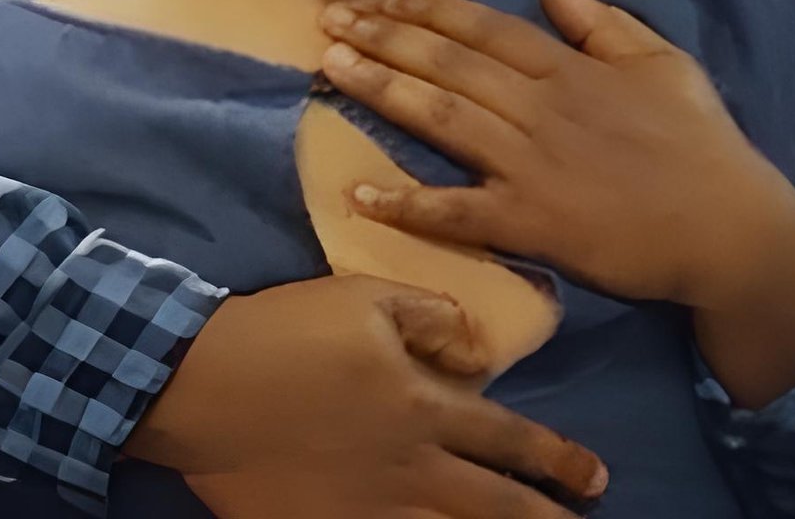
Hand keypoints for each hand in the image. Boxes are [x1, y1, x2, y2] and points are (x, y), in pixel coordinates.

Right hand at [125, 273, 605, 517]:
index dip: (558, 461)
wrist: (199, 385)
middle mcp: (411, 467)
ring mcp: (371, 508)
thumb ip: (432, 318)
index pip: (510, 440)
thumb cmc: (284, 332)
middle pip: (497, 507)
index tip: (595, 478)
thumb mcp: (363, 296)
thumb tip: (476, 352)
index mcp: (424, 405)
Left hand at [317, 0, 794, 312]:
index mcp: (569, 68)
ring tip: (329, 67)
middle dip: (382, 36)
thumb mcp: (663, 62)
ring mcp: (532, 165)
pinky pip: (457, 211)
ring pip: (441, 118)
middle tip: (327, 19)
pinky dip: (408, 202)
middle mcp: (541, 107)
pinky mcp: (531, 223)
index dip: (427, 9)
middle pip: (447, 62)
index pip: (483, 27)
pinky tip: (360, 191)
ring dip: (381, 90)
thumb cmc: (702, 145)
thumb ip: (603, 21)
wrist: (730, 228)